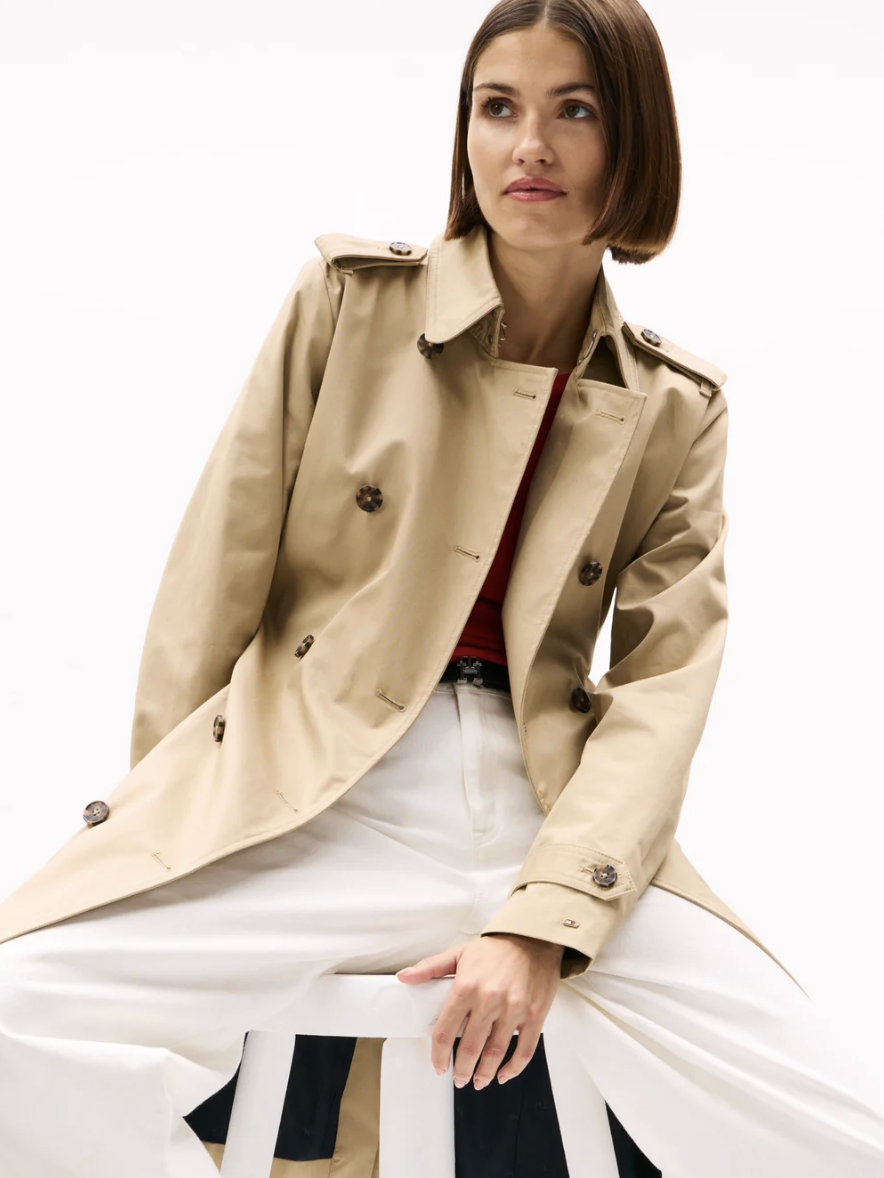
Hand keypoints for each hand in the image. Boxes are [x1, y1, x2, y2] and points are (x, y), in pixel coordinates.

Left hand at [395, 933, 563, 1088]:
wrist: (533, 937)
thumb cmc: (495, 947)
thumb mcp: (459, 953)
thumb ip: (430, 967)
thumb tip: (404, 977)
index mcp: (466, 986)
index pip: (445, 1031)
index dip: (438, 1054)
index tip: (438, 1065)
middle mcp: (489, 1000)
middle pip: (470, 1048)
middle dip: (461, 1069)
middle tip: (458, 1078)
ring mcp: (513, 1009)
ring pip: (495, 1053)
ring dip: (484, 1073)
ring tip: (478, 1081)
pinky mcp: (534, 1015)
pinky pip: (524, 1050)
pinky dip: (513, 1068)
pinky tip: (503, 1074)